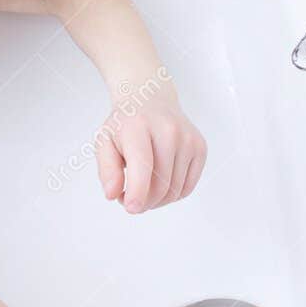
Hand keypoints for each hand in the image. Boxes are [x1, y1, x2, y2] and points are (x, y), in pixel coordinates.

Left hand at [94, 95, 206, 213]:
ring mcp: (188, 139)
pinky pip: (187, 188)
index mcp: (138, 127)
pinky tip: (158, 184)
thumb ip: (107, 170)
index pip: (143, 165)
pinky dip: (172, 194)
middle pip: (161, 184)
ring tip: (142, 189)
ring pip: (175, 190)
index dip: (137, 192)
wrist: (150, 99)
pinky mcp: (200, 147)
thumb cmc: (126, 125)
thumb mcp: (104, 142)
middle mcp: (168, 130)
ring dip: (157, 201)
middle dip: (143, 201)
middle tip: (128, 197)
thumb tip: (112, 194)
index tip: (131, 207)